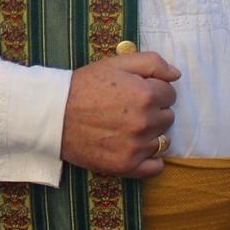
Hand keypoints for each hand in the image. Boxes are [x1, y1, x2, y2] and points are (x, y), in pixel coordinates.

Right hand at [60, 53, 179, 178]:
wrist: (53, 115)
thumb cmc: (84, 86)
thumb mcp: (116, 63)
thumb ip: (152, 62)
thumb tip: (176, 75)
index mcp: (146, 95)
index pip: (170, 94)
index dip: (153, 90)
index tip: (136, 92)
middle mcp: (145, 122)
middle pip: (168, 117)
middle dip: (153, 111)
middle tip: (129, 109)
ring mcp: (137, 147)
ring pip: (163, 140)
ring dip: (150, 134)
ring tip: (127, 128)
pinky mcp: (127, 166)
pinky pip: (156, 167)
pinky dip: (151, 159)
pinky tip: (136, 148)